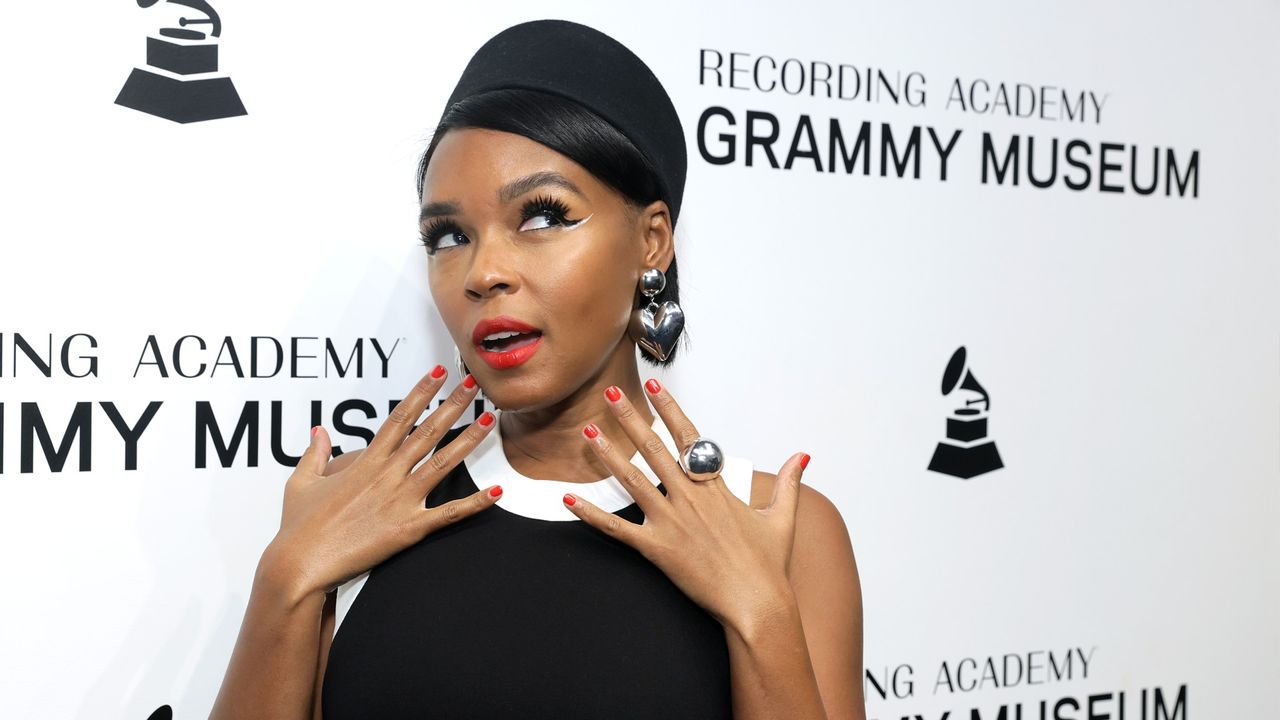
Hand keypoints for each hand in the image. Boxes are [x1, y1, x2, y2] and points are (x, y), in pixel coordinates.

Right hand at [263, 366, 500, 599]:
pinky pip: (448, 514)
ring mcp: (400, 500)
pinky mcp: (409, 528)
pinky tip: (497, 492)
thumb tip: (320, 431)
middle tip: (473, 384)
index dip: (421, 393)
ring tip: (489, 419)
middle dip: (452, 405)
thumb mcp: (301, 483)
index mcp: (365, 462)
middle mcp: (387, 475)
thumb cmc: (298, 527)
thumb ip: (314, 454)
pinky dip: (474, 503)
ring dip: (469, 440)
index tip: (438, 374)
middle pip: (427, 432)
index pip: (399, 417)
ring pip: (443, 463)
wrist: (300, 564)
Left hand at [562, 380, 810, 631]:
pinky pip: (617, 528)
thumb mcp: (782, 517)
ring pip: (632, 479)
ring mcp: (671, 521)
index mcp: (715, 486)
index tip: (654, 387)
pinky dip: (591, 514)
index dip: (669, 409)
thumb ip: (789, 482)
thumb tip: (802, 456)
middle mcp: (689, 497)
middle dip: (629, 418)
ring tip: (588, 432)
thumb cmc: (768, 565)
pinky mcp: (657, 548)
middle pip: (653, 448)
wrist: (757, 603)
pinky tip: (569, 499)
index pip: (688, 436)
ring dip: (607, 454)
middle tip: (609, 394)